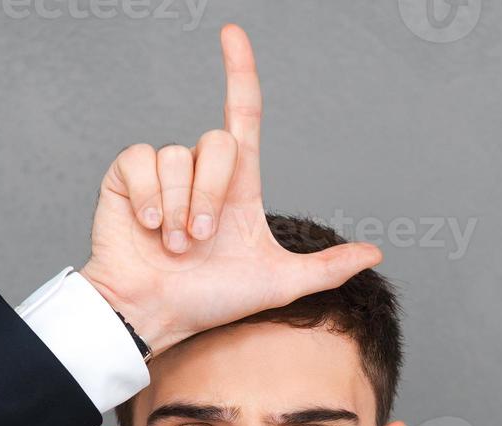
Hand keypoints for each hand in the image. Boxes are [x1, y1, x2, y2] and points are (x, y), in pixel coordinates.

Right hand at [78, 23, 382, 355]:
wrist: (156, 315)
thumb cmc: (208, 301)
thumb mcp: (277, 284)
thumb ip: (326, 268)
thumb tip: (375, 253)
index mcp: (236, 185)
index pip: (242, 114)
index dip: (239, 71)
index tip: (231, 34)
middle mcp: (200, 172)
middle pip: (217, 143)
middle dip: (211, 196)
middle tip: (200, 241)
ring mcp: (162, 175)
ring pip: (178, 157)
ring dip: (180, 209)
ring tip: (173, 244)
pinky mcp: (125, 178)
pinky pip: (141, 160)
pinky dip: (147, 198)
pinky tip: (148, 227)